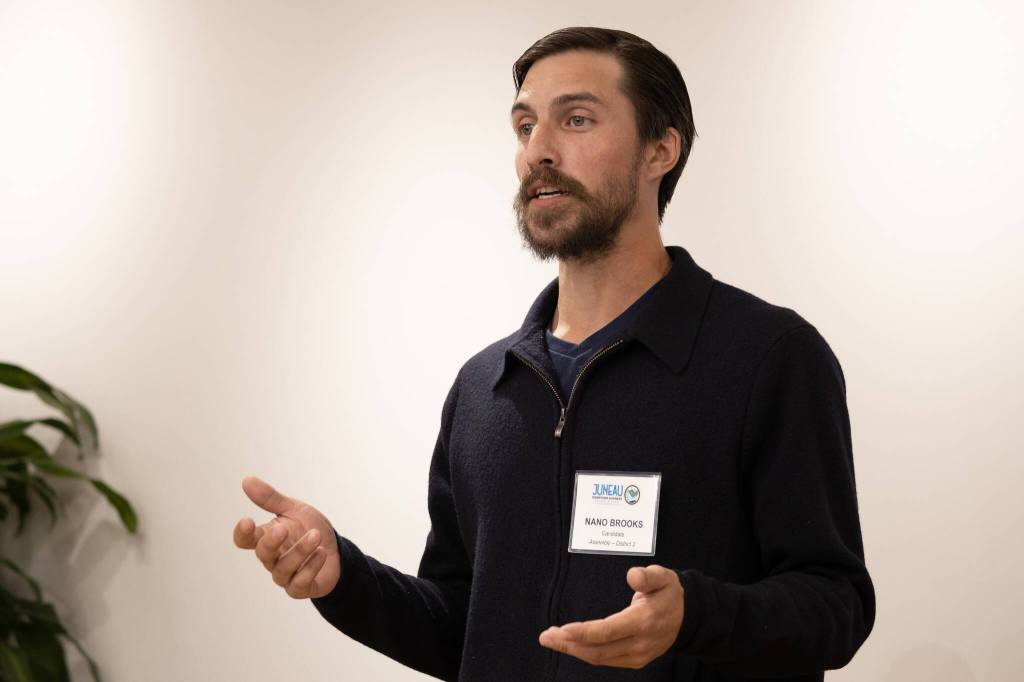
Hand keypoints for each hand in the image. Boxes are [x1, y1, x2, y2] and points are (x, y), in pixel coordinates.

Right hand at [233, 475, 340, 598]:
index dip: (242, 533)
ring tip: (315, 535)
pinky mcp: (299, 588)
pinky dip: (310, 568)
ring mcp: (285, 575)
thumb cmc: (309, 528)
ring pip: (282, 569)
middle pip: (262, 553)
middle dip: (271, 542)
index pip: (245, 540)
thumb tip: (246, 480)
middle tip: (283, 528)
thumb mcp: (293, 509)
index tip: (247, 521)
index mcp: (266, 537)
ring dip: (299, 551)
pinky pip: (299, 583)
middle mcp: (272, 558)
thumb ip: (271, 499)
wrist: (336, 549)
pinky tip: (321, 553)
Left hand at [538, 565, 683, 668]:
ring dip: (573, 650)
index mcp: (644, 622)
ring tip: (551, 640)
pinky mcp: (634, 660)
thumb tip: (632, 575)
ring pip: (598, 657)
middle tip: (546, 636)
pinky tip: (570, 645)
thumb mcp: (664, 577)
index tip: (562, 629)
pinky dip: (585, 653)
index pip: (608, 631)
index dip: (583, 632)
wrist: (688, 617)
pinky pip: (605, 659)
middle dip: (569, 643)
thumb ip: (647, 576)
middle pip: (598, 648)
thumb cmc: (670, 593)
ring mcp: (637, 655)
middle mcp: (640, 643)